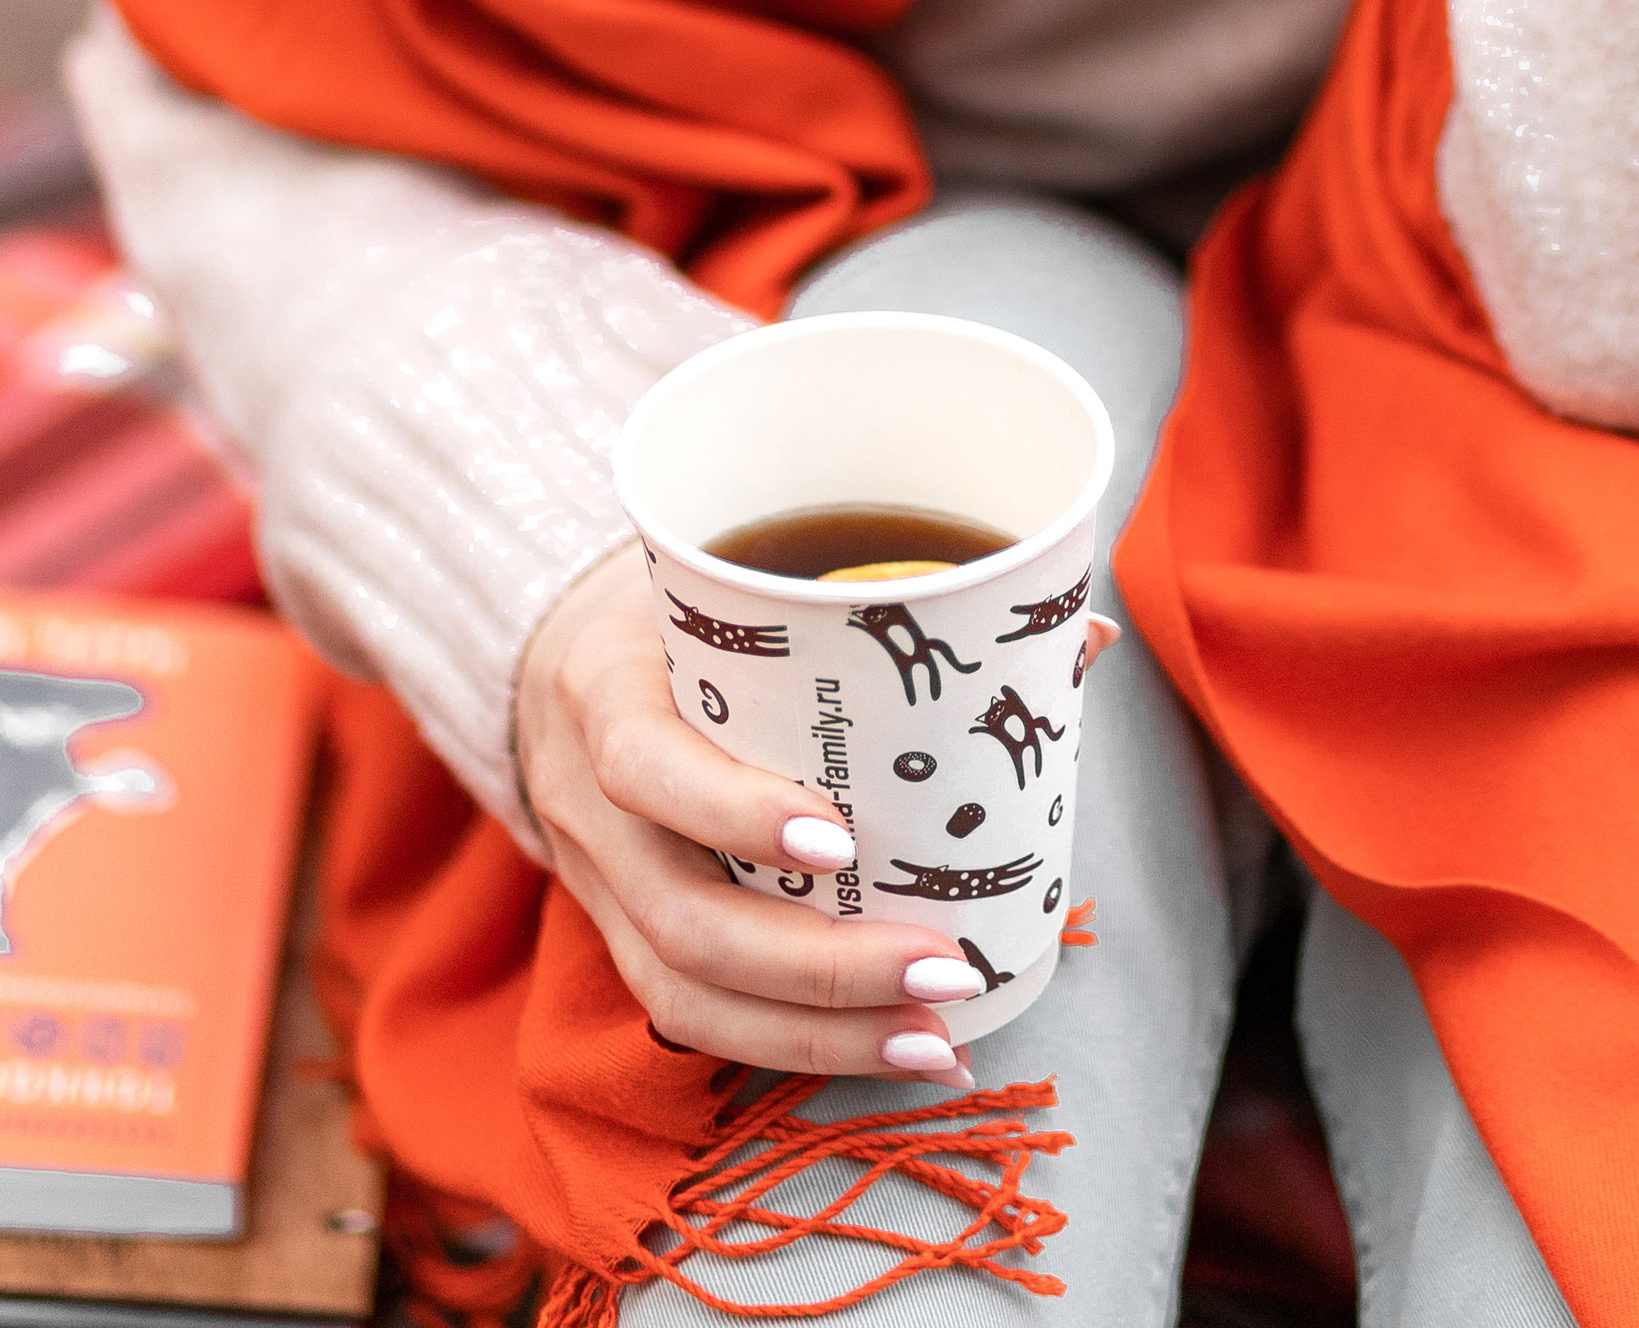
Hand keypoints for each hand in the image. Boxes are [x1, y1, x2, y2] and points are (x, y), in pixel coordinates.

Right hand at [514, 548, 982, 1085]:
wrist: (558, 666)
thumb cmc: (682, 614)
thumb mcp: (750, 585)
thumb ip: (892, 607)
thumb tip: (1080, 640)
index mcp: (607, 686)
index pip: (647, 762)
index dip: (734, 811)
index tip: (842, 842)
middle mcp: (586, 800)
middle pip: (681, 917)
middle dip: (816, 966)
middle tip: (941, 967)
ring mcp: (596, 882)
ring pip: (683, 991)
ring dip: (815, 1034)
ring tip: (931, 1040)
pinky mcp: (623, 937)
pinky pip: (692, 1015)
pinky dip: (794, 1050)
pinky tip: (893, 1052)